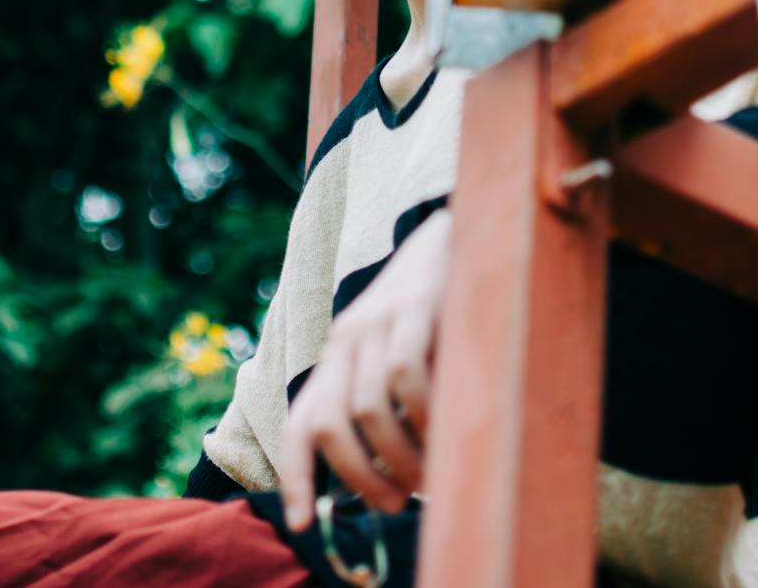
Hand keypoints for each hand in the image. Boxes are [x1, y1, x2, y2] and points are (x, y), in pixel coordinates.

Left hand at [279, 207, 452, 531]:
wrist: (462, 234)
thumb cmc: (435, 316)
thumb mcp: (400, 361)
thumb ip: (389, 407)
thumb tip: (393, 482)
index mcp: (337, 359)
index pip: (302, 423)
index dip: (295, 476)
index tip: (303, 523)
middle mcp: (347, 340)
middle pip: (330, 423)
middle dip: (359, 476)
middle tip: (393, 503)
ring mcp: (379, 322)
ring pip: (368, 407)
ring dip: (398, 456)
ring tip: (428, 479)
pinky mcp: (416, 308)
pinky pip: (406, 373)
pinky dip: (423, 414)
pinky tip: (445, 431)